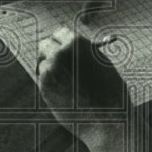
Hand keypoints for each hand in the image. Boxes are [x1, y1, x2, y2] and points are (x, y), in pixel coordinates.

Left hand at [36, 27, 133, 151]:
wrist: (106, 118)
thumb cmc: (109, 92)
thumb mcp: (100, 63)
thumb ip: (81, 53)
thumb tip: (68, 48)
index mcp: (76, 43)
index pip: (59, 33)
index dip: (61, 42)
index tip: (61, 48)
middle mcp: (59, 53)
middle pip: (44, 45)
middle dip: (49, 53)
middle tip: (54, 62)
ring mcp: (49, 70)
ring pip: (42, 65)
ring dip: (50, 71)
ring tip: (69, 86)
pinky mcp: (44, 88)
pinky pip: (42, 81)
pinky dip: (50, 85)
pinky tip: (65, 95)